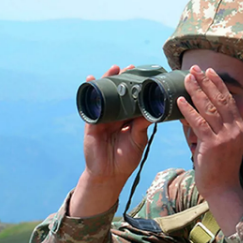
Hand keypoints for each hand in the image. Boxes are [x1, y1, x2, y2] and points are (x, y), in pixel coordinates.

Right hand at [81, 65, 150, 186]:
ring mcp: (103, 118)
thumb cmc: (125, 159)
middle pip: (119, 94)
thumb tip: (152, 110)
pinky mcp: (92, 123)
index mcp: (128, 120)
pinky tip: (90, 80)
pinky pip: (91, 105)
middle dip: (123, 80)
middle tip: (130, 67)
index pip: (133, 100)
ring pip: (106, 96)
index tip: (144, 75)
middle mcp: (116, 116)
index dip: (137, 88)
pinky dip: (91, 92)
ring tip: (113, 68)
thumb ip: (142, 125)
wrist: (109, 175)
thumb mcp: (138, 139)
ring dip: (108, 81)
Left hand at [177, 65, 242, 199]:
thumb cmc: (220, 169)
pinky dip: (189, 110)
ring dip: (196, 91)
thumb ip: (211, 128)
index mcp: (240, 128)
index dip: (219, 84)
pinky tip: (180, 101)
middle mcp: (235, 130)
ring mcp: (225, 137)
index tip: (209, 71)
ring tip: (187, 79)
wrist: (223, 190)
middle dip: (206, 82)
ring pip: (209, 108)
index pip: (229, 100)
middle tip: (195, 69)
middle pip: (220, 99)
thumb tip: (192, 113)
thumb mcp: (222, 144)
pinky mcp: (213, 145)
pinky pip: (199, 123)